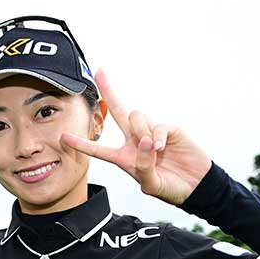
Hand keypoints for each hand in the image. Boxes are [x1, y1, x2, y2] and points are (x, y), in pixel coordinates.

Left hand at [60, 68, 212, 205]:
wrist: (196, 186)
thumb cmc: (170, 187)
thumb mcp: (151, 184)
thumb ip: (143, 167)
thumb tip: (145, 143)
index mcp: (124, 157)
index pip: (99, 149)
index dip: (81, 143)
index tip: (63, 136)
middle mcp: (135, 141)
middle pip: (118, 111)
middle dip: (109, 91)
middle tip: (99, 71)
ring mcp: (151, 133)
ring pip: (135, 117)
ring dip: (140, 133)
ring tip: (153, 151)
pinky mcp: (168, 129)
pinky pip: (156, 125)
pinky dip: (156, 137)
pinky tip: (161, 148)